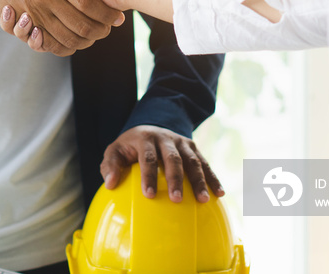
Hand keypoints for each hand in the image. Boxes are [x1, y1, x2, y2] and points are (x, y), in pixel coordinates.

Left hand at [100, 125, 223, 202]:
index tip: (149, 195)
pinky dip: (213, 177)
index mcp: (145, 138)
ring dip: (199, 180)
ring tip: (203, 200)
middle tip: (176, 200)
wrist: (149, 128)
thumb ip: (109, 165)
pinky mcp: (193, 147)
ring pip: (192, 160)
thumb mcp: (115, 151)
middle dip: (175, 179)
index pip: (148, 157)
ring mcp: (181, 141)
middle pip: (173, 158)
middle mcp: (165, 138)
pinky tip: (219, 194)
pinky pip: (204, 162)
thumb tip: (110, 184)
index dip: (148, 175)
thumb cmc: (129, 147)